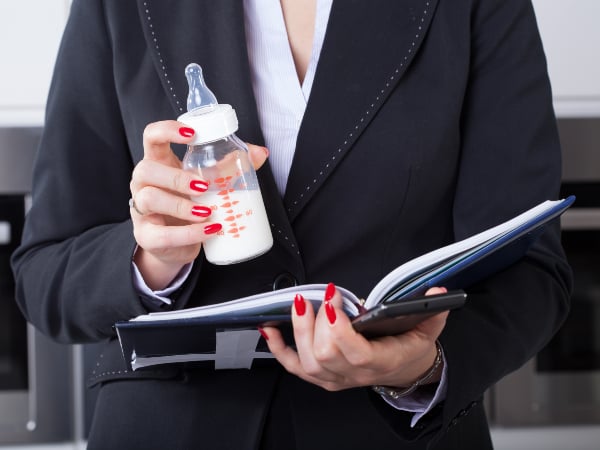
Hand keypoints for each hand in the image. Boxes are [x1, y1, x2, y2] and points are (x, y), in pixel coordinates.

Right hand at [129, 120, 268, 289]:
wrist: (176, 245)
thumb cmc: (190, 205)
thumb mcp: (208, 181)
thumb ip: (231, 165)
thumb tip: (260, 153)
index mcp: (159, 162)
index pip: (151, 136)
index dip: (167, 130)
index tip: (192, 134)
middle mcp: (144, 183)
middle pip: (146, 169)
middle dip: (176, 177)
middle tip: (204, 186)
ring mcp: (141, 209)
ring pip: (150, 198)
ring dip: (181, 205)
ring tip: (207, 212)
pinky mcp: (146, 236)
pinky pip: (162, 234)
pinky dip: (188, 234)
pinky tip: (208, 231)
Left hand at [262, 285, 447, 391]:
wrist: (404, 372)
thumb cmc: (410, 350)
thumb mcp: (427, 330)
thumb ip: (433, 312)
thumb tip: (438, 293)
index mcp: (380, 362)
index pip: (354, 352)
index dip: (339, 328)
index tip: (334, 299)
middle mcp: (354, 374)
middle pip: (324, 354)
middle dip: (318, 320)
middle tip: (324, 296)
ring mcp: (335, 378)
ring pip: (306, 360)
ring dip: (299, 328)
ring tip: (300, 303)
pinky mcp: (321, 376)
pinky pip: (293, 366)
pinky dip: (278, 348)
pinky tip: (269, 329)